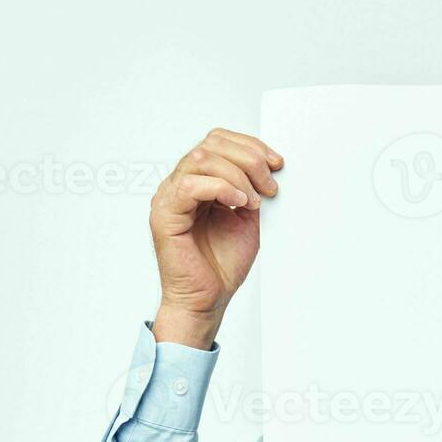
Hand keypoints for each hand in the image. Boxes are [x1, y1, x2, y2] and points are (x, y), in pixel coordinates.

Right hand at [149, 128, 282, 348]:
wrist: (207, 300)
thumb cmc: (220, 266)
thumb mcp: (246, 218)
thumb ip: (249, 190)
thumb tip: (264, 167)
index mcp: (197, 183)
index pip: (217, 142)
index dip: (250, 146)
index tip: (276, 164)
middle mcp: (180, 186)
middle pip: (211, 144)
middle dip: (249, 159)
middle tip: (269, 185)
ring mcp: (169, 197)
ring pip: (201, 158)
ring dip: (237, 174)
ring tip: (253, 200)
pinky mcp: (164, 215)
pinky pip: (190, 185)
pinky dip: (221, 188)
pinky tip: (238, 202)